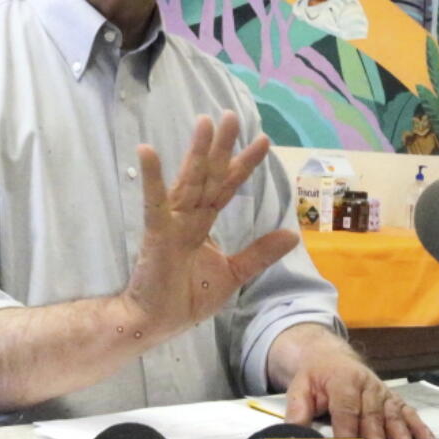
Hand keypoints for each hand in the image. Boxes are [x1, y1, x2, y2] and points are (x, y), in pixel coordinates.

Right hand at [124, 113, 297, 335]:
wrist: (157, 322)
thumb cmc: (185, 298)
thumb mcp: (233, 274)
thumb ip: (259, 253)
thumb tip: (291, 234)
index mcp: (203, 224)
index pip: (226, 187)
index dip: (243, 164)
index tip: (262, 140)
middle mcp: (187, 217)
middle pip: (208, 176)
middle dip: (221, 147)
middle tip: (232, 116)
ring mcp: (170, 222)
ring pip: (188, 181)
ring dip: (196, 152)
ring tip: (205, 123)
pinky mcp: (156, 234)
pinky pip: (154, 202)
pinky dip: (151, 178)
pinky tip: (147, 151)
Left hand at [284, 349, 438, 438]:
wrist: (330, 356)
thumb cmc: (315, 376)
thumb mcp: (299, 388)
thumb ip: (297, 413)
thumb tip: (292, 436)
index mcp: (343, 380)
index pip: (347, 409)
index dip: (350, 430)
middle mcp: (367, 385)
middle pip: (373, 415)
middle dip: (378, 437)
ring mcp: (383, 392)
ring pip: (394, 415)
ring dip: (402, 436)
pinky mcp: (393, 399)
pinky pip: (408, 413)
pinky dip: (420, 428)